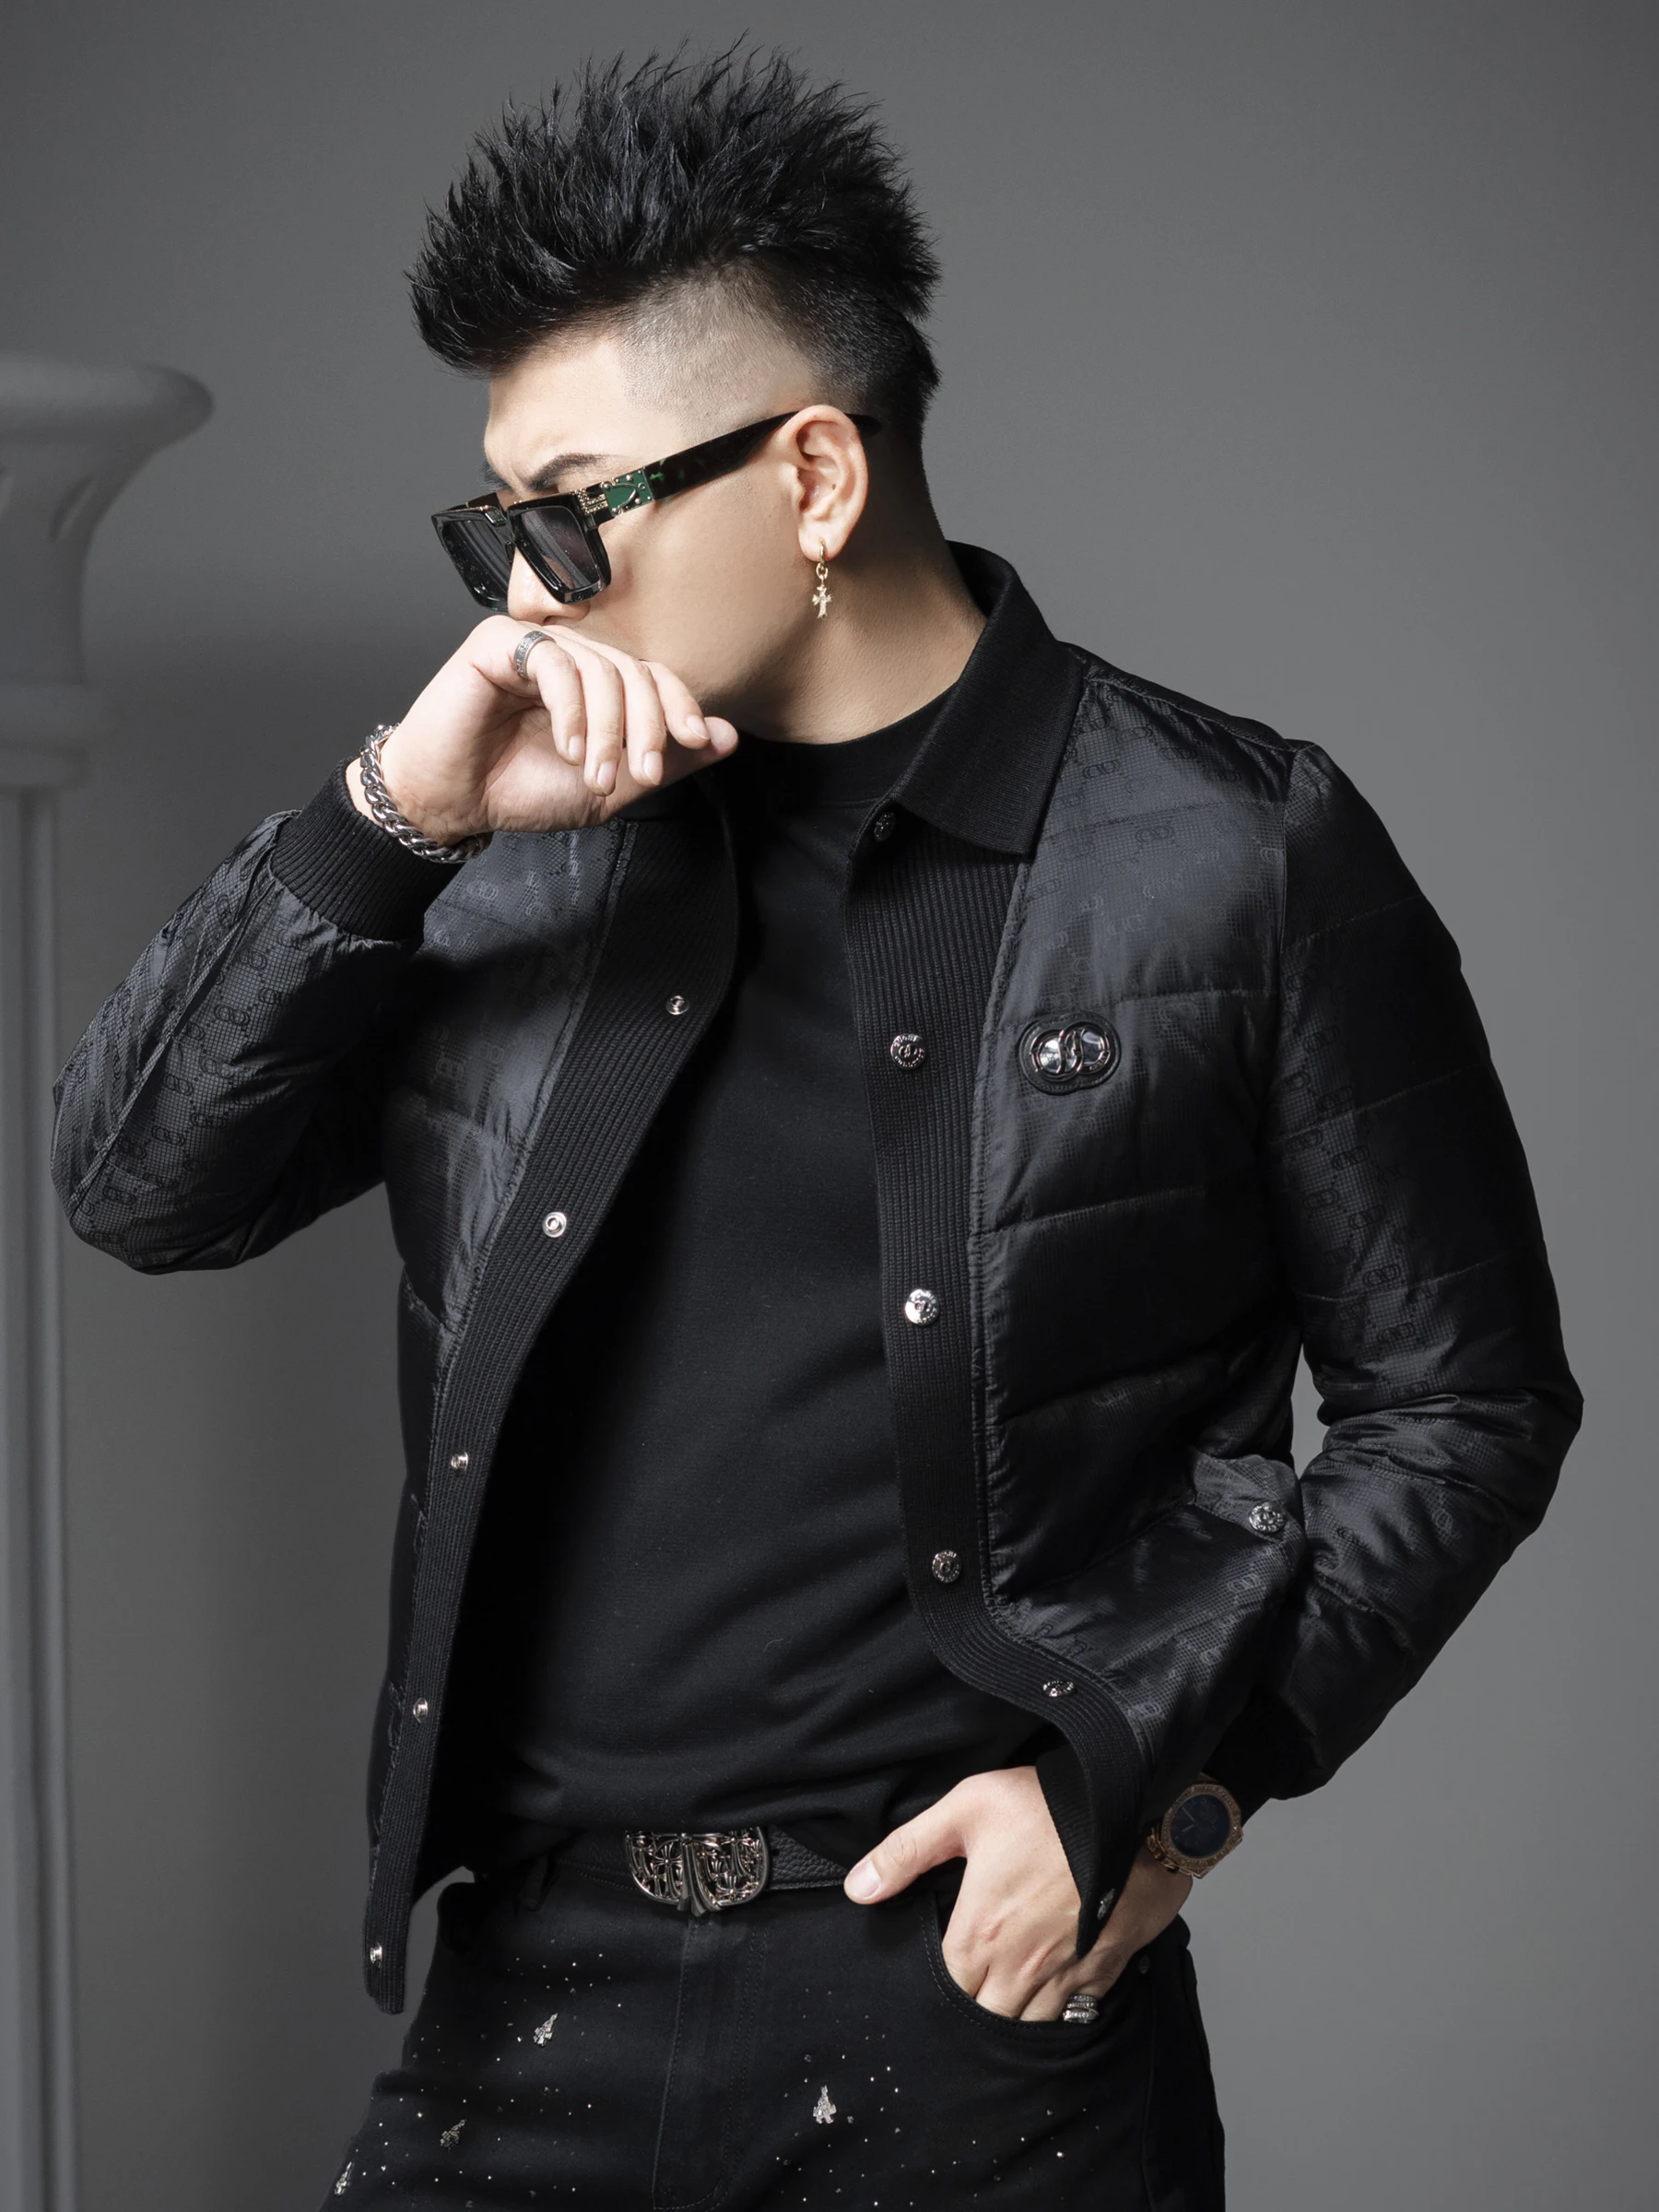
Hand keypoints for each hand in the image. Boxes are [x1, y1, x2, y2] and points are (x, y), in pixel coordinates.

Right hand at [346, 615, 738, 844]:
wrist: (453, 802)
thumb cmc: (520, 790)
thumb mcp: (610, 787)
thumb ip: (665, 762)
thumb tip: (726, 736)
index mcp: (597, 686)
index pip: (653, 677)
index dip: (680, 704)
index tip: (695, 740)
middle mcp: (571, 658)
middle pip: (633, 671)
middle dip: (646, 726)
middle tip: (638, 774)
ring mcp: (536, 645)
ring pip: (599, 667)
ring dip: (607, 727)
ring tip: (594, 773)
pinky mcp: (498, 642)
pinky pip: (555, 663)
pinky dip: (570, 709)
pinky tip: (567, 747)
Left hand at [843, 1765, 1191, 2020]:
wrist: (1135, 1807)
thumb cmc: (1050, 1806)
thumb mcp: (965, 1809)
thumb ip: (906, 1851)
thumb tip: (858, 1888)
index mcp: (981, 1933)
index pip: (949, 1989)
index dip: (945, 1981)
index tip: (950, 1962)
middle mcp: (1022, 1966)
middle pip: (988, 2017)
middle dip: (979, 2005)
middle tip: (979, 1979)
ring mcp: (1068, 1973)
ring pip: (1033, 2026)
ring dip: (1019, 2013)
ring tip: (1013, 1988)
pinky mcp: (1107, 1968)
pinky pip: (1080, 2012)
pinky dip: (1066, 2007)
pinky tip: (1058, 1985)